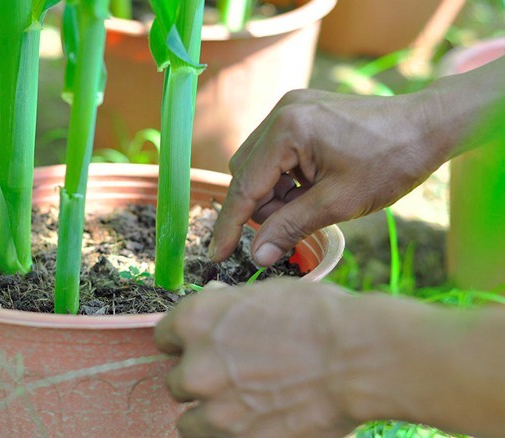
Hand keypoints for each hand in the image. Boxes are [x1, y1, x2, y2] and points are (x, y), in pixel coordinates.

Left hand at [154, 278, 357, 436]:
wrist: (359, 358)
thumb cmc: (318, 317)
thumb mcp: (264, 294)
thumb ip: (226, 304)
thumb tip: (213, 298)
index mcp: (195, 322)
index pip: (164, 338)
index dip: (182, 344)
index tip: (197, 350)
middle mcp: (195, 367)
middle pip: (177, 382)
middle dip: (201, 380)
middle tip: (233, 378)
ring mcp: (215, 411)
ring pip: (190, 421)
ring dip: (211, 415)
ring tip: (245, 407)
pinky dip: (232, 435)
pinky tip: (258, 422)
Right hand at [208, 89, 448, 266]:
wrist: (430, 125)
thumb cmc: (391, 161)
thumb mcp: (339, 202)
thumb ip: (291, 228)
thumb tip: (256, 256)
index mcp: (287, 130)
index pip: (244, 187)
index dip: (229, 225)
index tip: (216, 255)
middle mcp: (281, 112)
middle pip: (246, 173)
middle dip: (262, 206)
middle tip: (290, 226)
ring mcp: (291, 108)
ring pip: (259, 164)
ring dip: (274, 192)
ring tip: (311, 203)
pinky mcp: (302, 112)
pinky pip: (276, 151)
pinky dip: (286, 177)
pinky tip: (312, 187)